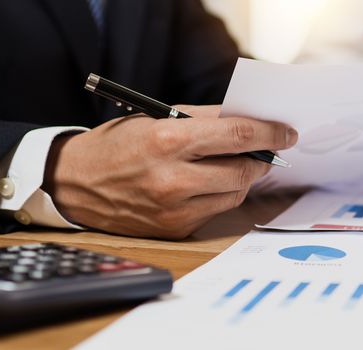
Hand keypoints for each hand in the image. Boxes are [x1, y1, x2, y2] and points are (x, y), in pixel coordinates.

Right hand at [42, 105, 297, 239]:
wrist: (75, 183)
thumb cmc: (117, 144)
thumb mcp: (156, 119)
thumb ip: (203, 119)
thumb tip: (246, 119)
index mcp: (168, 142)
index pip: (236, 136)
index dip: (269, 133)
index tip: (287, 132)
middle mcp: (172, 180)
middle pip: (243, 171)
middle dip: (260, 158)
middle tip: (265, 149)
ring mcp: (174, 210)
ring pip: (234, 194)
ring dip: (242, 178)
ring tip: (235, 164)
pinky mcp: (174, 229)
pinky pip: (214, 210)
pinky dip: (219, 194)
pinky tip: (208, 182)